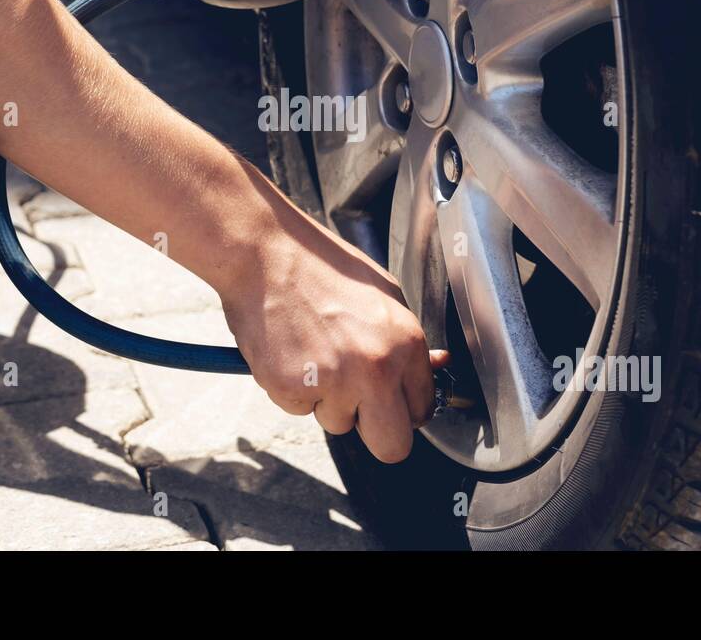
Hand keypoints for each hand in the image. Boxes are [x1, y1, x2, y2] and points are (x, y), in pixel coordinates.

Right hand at [221, 214, 447, 463]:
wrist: (267, 252)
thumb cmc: (324, 266)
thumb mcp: (384, 294)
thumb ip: (407, 342)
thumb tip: (433, 369)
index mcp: (406, 344)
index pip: (422, 411)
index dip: (403, 408)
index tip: (390, 398)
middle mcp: (375, 370)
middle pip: (392, 447)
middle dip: (376, 431)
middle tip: (358, 403)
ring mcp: (333, 383)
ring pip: (338, 424)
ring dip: (328, 400)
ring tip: (314, 352)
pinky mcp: (291, 389)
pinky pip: (299, 409)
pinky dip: (294, 388)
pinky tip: (291, 350)